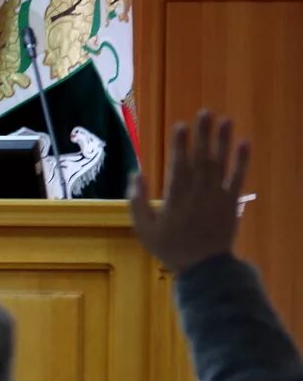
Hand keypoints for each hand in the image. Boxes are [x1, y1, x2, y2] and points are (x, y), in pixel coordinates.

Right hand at [128, 110, 249, 274]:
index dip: (179, 144)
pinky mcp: (232, 201)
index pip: (178, 165)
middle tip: (205, 113)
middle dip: (202, 135)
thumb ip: (136, 201)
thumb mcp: (143, 228)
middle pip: (201, 158)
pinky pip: (238, 178)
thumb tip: (136, 173)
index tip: (180, 125)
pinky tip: (244, 143)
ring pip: (220, 164)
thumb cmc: (170, 247)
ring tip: (225, 120)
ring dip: (223, 141)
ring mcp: (217, 196)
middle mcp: (198, 192)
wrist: (204, 267)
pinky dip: (242, 161)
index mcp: (175, 198)